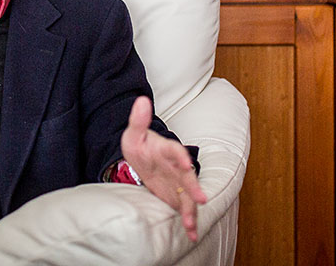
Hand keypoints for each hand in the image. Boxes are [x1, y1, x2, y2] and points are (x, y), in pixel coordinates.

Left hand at [120, 96, 207, 240]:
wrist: (143, 159)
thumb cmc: (140, 144)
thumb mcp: (134, 133)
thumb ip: (138, 120)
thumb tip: (140, 100)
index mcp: (167, 148)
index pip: (175, 150)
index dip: (181, 156)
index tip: (186, 163)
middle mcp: (176, 166)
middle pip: (187, 176)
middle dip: (194, 187)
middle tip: (201, 199)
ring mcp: (178, 182)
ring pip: (187, 195)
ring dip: (191, 210)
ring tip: (191, 224)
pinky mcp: (176, 195)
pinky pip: (184, 208)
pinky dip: (189, 221)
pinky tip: (192, 234)